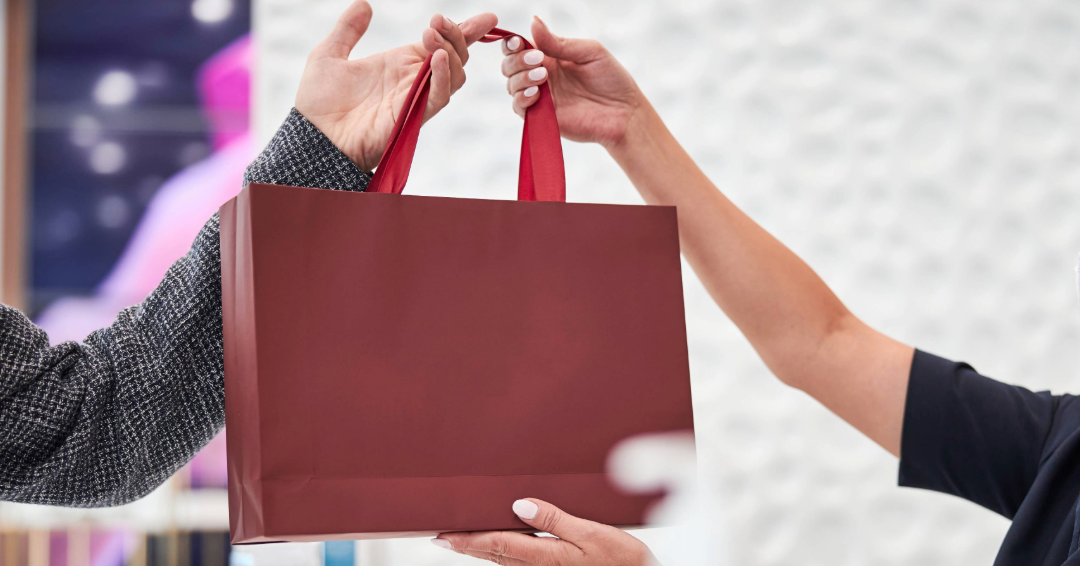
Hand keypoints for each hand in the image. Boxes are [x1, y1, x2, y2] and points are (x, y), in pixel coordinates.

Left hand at [295, 1, 497, 170]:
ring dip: (451, 50)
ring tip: (431, 33)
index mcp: (399, 64)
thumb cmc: (318, 103)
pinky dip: (444, 75)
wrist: (313, 137)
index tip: (488, 17)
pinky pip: (440, 95)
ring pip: (455, 74)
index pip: (441, 44)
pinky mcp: (414, 115)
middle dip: (456, 34)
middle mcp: (414, 80)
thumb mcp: (329, 55)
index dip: (466, 31)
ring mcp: (416, 98)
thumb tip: (364, 4)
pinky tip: (438, 57)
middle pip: (456, 56)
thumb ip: (348, 29)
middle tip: (437, 21)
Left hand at [432, 498, 658, 565]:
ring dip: (481, 550)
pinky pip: (519, 562)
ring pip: (504, 560)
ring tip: (461, 540)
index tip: (443, 535)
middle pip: (494, 555)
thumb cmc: (623, 561)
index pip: (496, 545)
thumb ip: (555, 520)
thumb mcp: (592, 534)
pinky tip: (499, 546)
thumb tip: (520, 505)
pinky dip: (501, 553)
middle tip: (440, 538)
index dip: (467, 539)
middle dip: (466, 546)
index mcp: (546, 557)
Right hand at [501, 18, 644, 149]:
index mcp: (550, 57)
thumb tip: (533, 21)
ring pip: (511, 85)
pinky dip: (521, 98)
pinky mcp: (542, 117)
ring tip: (542, 76)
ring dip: (520, 78)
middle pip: (510, 66)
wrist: (624, 112)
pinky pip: (519, 108)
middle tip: (538, 60)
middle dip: (517, 60)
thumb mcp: (588, 52)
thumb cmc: (612, 79)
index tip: (518, 42)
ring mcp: (541, 98)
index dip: (513, 43)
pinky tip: (536, 93)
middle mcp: (542, 76)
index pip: (520, 47)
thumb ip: (558, 42)